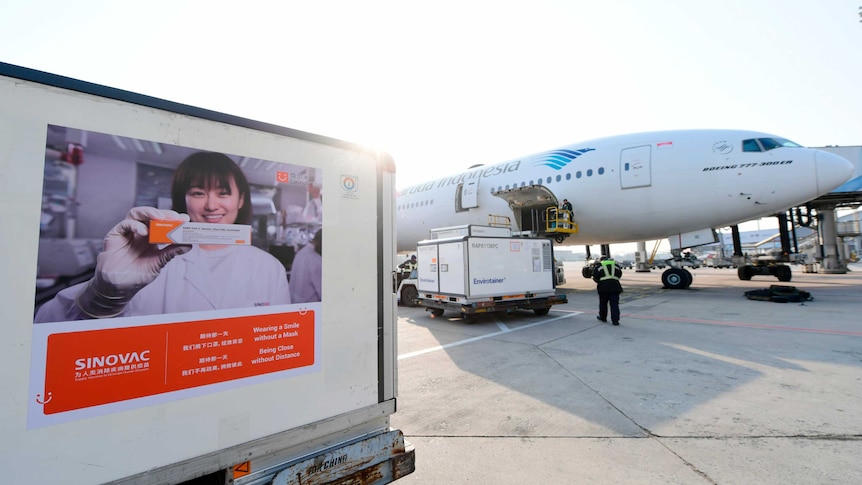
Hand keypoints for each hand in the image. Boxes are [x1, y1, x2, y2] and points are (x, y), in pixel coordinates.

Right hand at [76, 207, 191, 317]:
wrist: (118, 287)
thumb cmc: (137, 275)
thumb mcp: (158, 263)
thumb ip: (171, 253)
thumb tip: (188, 245)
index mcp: (152, 238)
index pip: (164, 224)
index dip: (175, 220)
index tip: (185, 219)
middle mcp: (140, 232)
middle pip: (152, 216)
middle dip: (165, 214)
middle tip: (175, 217)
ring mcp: (128, 232)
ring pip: (137, 214)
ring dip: (149, 212)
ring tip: (160, 217)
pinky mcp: (115, 235)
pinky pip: (125, 224)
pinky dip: (135, 225)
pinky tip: (143, 231)